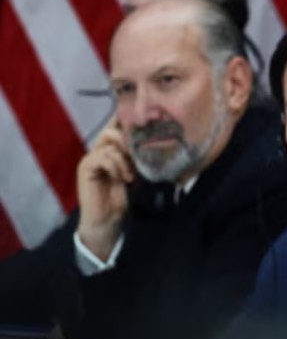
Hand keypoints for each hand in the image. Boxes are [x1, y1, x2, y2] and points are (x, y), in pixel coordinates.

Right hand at [76, 120, 134, 260]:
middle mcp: (97, 151)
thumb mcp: (133, 171)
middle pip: (111, 130)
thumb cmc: (121, 196)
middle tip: (136, 158)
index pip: (114, 127)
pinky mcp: (85, 167)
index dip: (125, 120)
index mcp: (108, 150)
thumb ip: (134, 156)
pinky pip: (103, 156)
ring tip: (130, 177)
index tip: (143, 121)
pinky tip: (123, 179)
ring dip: (125, 160)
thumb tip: (148, 139)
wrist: (107, 219)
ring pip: (110, 145)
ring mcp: (90, 158)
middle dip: (128, 141)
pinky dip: (116, 167)